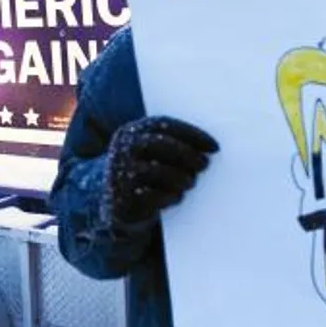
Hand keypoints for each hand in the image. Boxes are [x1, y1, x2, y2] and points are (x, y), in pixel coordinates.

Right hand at [102, 116, 219, 227]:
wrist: (111, 200)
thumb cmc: (143, 172)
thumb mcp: (150, 152)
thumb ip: (172, 144)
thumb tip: (209, 149)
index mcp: (131, 131)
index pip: (165, 125)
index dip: (192, 134)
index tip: (214, 147)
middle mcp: (123, 148)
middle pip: (161, 145)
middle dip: (187, 154)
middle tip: (204, 164)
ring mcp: (120, 172)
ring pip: (158, 171)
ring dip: (181, 177)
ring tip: (190, 182)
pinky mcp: (123, 198)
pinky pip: (152, 196)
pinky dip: (169, 196)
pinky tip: (176, 197)